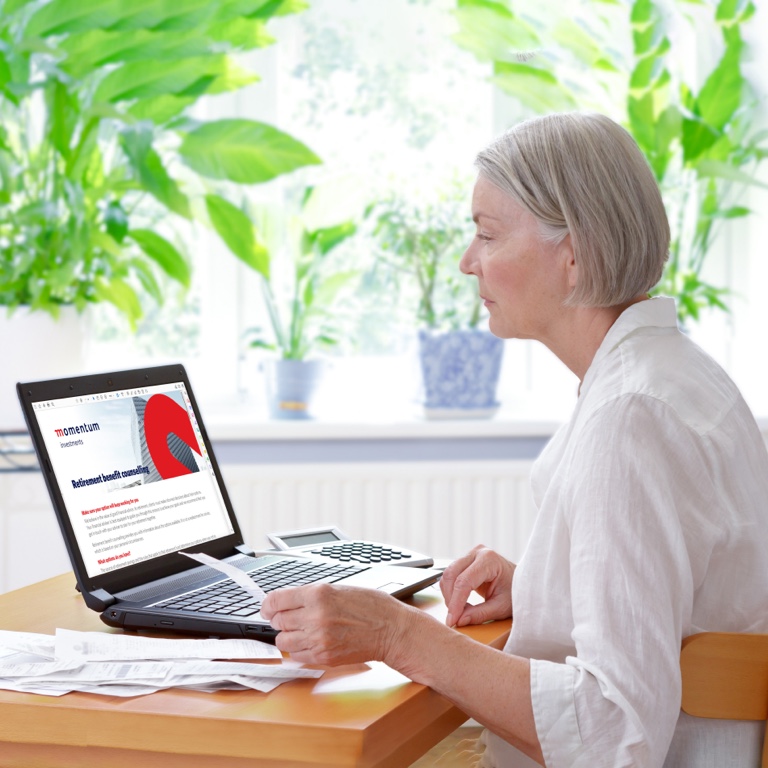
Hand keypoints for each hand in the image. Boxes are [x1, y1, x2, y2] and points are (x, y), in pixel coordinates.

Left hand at [260, 583, 410, 665]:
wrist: (391, 630)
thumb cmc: (371, 606)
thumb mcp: (339, 589)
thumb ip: (312, 595)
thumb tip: (288, 601)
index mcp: (318, 594)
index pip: (277, 600)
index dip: (268, 605)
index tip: (267, 608)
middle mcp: (315, 617)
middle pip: (278, 621)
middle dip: (279, 620)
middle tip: (286, 618)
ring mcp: (318, 639)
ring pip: (283, 641)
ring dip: (287, 636)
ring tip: (300, 631)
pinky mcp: (323, 657)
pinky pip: (296, 657)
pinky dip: (298, 650)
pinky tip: (310, 642)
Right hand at [440, 545, 514, 627]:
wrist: (524, 582)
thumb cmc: (516, 592)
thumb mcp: (501, 607)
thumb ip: (479, 614)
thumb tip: (459, 620)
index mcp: (489, 560)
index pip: (464, 581)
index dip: (455, 602)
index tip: (452, 620)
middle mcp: (478, 553)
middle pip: (451, 574)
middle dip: (450, 598)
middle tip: (453, 619)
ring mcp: (471, 555)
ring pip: (448, 574)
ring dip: (449, 595)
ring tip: (458, 612)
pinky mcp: (466, 561)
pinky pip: (451, 575)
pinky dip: (451, 591)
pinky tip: (459, 603)